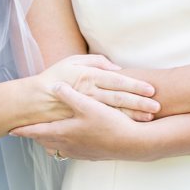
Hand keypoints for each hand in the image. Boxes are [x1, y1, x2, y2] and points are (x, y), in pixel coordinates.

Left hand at [11, 83, 139, 161]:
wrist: (132, 144)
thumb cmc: (110, 124)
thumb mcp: (89, 105)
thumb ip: (70, 95)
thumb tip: (54, 86)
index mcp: (63, 132)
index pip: (36, 131)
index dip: (23, 129)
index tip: (10, 129)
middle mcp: (67, 145)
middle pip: (43, 141)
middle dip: (34, 135)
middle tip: (25, 131)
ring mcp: (78, 152)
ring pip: (55, 149)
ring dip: (48, 142)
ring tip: (44, 137)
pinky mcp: (89, 156)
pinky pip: (69, 152)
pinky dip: (63, 147)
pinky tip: (69, 142)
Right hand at [34, 55, 159, 122]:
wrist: (32, 101)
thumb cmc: (54, 77)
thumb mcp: (72, 62)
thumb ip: (96, 62)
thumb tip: (116, 67)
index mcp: (87, 77)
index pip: (117, 81)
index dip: (135, 85)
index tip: (151, 89)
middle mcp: (88, 93)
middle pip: (118, 98)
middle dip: (139, 102)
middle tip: (157, 106)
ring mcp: (85, 109)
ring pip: (113, 112)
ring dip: (132, 115)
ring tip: (150, 117)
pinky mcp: (81, 121)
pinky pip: (102, 123)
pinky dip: (118, 125)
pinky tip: (131, 127)